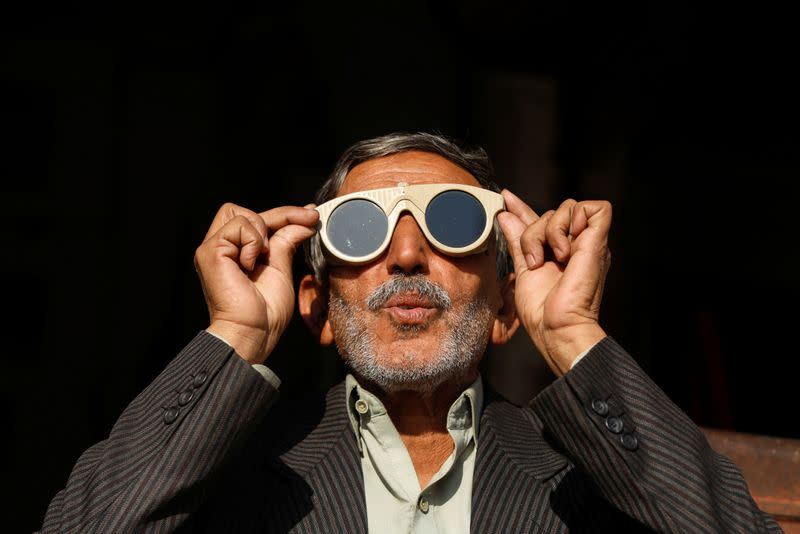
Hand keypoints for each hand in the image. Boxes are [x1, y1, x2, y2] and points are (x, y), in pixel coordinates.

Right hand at [194, 203, 318, 363]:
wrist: (253, 334)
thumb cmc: (265, 313)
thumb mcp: (281, 269)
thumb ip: (285, 242)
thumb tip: (303, 222)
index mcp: (235, 252)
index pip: (257, 219)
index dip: (285, 214)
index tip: (311, 214)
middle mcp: (220, 248)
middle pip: (244, 210)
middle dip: (276, 216)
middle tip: (302, 225)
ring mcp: (212, 249)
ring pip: (240, 213)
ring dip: (262, 233)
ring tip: (263, 259)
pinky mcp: (210, 252)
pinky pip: (238, 226)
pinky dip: (254, 243)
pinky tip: (252, 265)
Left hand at [497, 191, 610, 374]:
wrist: (556, 327)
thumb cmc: (542, 312)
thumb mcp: (522, 270)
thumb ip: (517, 242)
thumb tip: (506, 216)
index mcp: (558, 254)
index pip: (542, 221)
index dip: (523, 207)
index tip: (506, 198)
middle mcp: (575, 246)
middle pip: (551, 213)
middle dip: (532, 231)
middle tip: (533, 261)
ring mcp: (587, 243)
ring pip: (568, 207)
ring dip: (549, 231)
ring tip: (548, 259)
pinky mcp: (598, 241)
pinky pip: (594, 208)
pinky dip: (573, 220)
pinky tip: (563, 248)